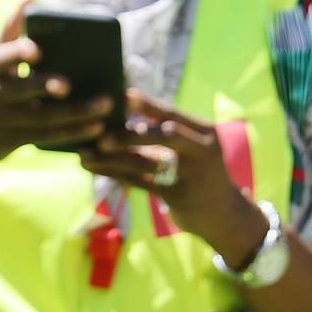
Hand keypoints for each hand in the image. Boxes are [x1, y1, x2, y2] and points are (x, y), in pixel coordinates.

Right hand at [0, 5, 117, 198]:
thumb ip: (11, 30)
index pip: (3, 56)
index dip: (19, 53)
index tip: (37, 50)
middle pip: (22, 89)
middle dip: (45, 85)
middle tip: (68, 84)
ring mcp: (2, 119)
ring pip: (41, 116)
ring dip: (75, 112)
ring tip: (104, 104)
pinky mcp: (13, 141)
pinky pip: (46, 137)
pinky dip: (72, 133)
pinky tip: (96, 128)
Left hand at [82, 89, 260, 254]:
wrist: (225, 216)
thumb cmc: (203, 172)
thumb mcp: (196, 148)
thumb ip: (168, 131)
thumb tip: (125, 105)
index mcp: (204, 132)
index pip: (173, 113)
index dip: (147, 104)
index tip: (122, 94)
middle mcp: (202, 151)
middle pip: (163, 136)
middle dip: (130, 133)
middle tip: (100, 131)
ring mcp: (191, 175)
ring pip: (146, 163)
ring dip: (113, 158)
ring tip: (86, 153)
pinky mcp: (178, 197)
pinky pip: (140, 183)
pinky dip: (115, 174)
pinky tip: (95, 168)